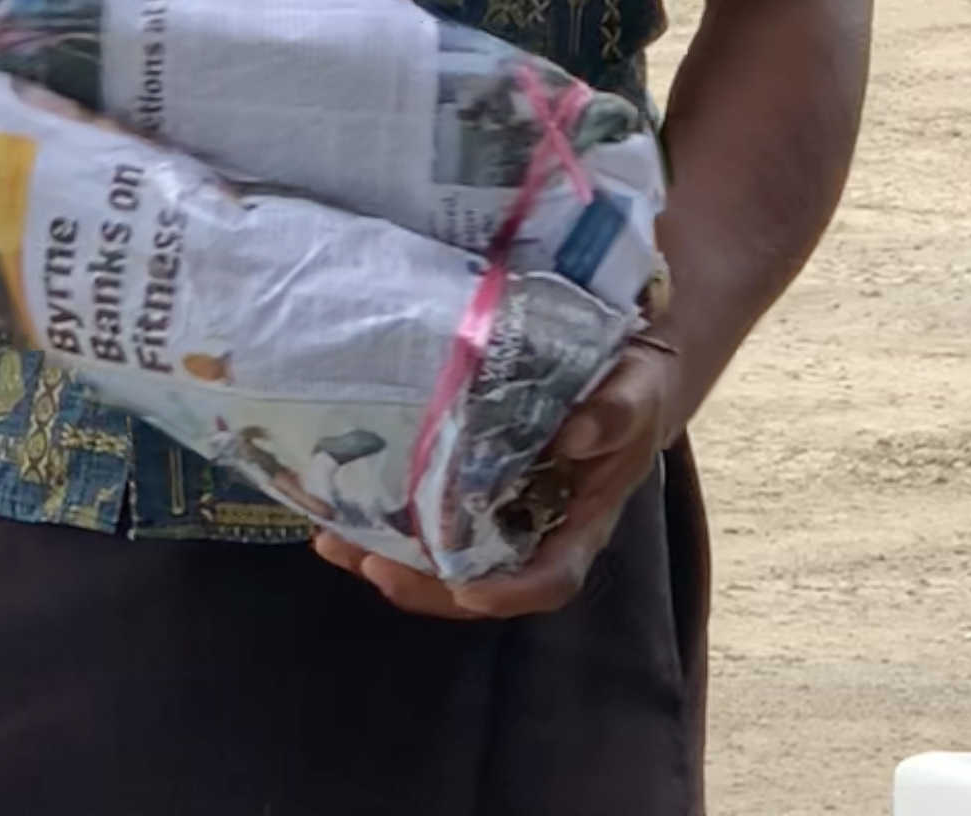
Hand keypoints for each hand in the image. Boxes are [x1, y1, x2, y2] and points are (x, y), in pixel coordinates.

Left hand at [309, 336, 684, 619]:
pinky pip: (425, 526)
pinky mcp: (467, 495)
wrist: (617, 378)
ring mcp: (497, 519)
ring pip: (441, 564)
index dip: (510, 593)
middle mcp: (534, 534)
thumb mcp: (636, 395)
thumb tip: (573, 435)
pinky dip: (381, 526)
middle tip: (371, 563)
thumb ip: (615, 414)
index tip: (468, 590)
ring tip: (334, 545)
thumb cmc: (634, 392)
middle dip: (422, 584)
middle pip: (478, 584)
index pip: (551, 579)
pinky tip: (337, 510)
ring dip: (386, 561)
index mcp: (580, 524)